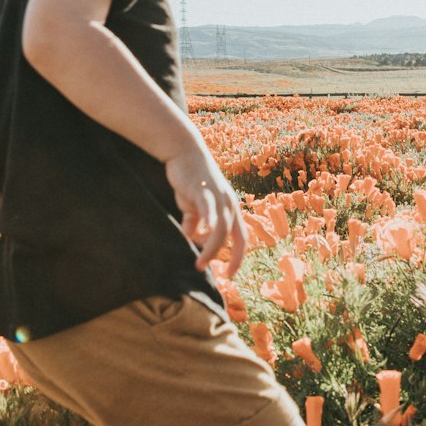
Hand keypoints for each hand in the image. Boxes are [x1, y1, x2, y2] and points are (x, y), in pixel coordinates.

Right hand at [165, 146, 246, 278]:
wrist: (184, 151)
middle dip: (227, 258)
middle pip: (232, 236)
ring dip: (211, 249)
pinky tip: (205, 232)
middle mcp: (229, 203)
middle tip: (213, 272)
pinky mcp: (203, 189)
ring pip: (221, 228)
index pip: (241, 238)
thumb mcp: (193, 205)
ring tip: (200, 264)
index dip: (237, 257)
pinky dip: (209, 221)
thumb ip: (193, 222)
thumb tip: (189, 239)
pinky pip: (208, 208)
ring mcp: (218, 196)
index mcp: (231, 209)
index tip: (228, 274)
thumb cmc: (191, 180)